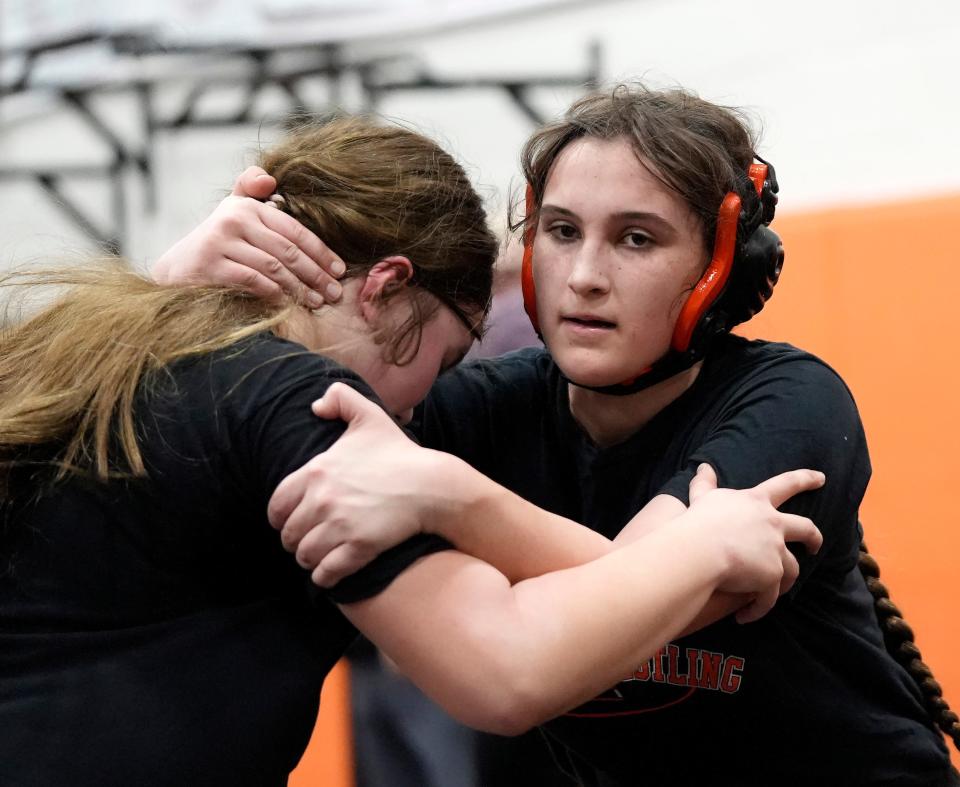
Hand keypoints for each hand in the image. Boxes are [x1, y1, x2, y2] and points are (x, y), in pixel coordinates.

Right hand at [152, 166, 344, 303]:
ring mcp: (220, 242)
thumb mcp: (233, 213)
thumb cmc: (216, 245)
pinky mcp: (210, 265)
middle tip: (335, 292)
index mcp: (247, 206)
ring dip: (301, 288)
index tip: (340, 270)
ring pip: (274, 267)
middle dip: (316, 273)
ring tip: (317, 302)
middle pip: (288, 250)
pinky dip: (275, 293)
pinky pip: (254, 280)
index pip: (294, 230)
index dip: (321, 251)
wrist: (176, 270)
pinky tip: (289, 304)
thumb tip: (270, 179)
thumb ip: (251, 192)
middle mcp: (233, 218)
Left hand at [267, 383, 441, 586]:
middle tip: (308, 541)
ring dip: (309, 560)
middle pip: (289, 535)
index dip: (280, 517)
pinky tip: (328, 574)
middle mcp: (322, 500)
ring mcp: (340, 525)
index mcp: (316, 471)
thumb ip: (339, 399)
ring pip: (305, 555)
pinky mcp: (359, 547)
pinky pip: (326, 572)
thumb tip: (315, 407)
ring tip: (319, 557)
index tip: (290, 521)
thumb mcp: (369, 415)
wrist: (430, 484)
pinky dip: (323, 577)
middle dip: (295, 540)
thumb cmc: (399, 452)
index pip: (277, 505)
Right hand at [686, 464, 823, 623]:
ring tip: (773, 592)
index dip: (804, 479)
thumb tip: (703, 466)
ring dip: (784, 581)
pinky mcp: (771, 577)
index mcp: (757, 502)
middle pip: (805, 529)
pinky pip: (769, 598)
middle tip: (815, 547)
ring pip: (791, 569)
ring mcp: (775, 551)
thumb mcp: (702, 497)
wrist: (698, 551)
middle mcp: (773, 524)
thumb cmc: (698, 522)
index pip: (786, 484)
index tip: (821, 477)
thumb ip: (705, 482)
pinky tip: (746, 616)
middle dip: (813, 538)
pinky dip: (759, 608)